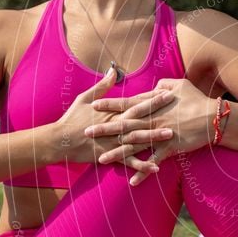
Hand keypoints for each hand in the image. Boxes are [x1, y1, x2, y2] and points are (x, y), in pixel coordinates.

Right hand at [53, 67, 173, 178]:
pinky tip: (156, 166)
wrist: (59, 140)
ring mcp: (113, 141)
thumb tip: (113, 70)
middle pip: (141, 118)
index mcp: (112, 111)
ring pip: (138, 139)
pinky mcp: (110, 155)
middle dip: (160, 113)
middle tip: (178, 109)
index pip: (136, 102)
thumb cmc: (72, 118)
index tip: (168, 93)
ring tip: (172, 135)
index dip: (153, 98)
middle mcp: (115, 125)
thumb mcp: (85, 97)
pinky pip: (129, 161)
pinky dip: (142, 164)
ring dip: (155, 138)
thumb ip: (102, 86)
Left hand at [89, 78, 218, 184]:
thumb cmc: (197, 99)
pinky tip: (132, 181)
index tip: (94, 105)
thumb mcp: (180, 85)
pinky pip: (153, 162)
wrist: (213, 117)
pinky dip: (143, 172)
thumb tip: (155, 85)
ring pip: (134, 146)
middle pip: (124, 125)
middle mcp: (152, 120)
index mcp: (153, 105)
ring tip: (101, 160)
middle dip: (104, 130)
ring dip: (117, 154)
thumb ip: (164, 84)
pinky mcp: (170, 148)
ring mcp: (160, 135)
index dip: (110, 104)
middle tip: (86, 133)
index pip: (127, 104)